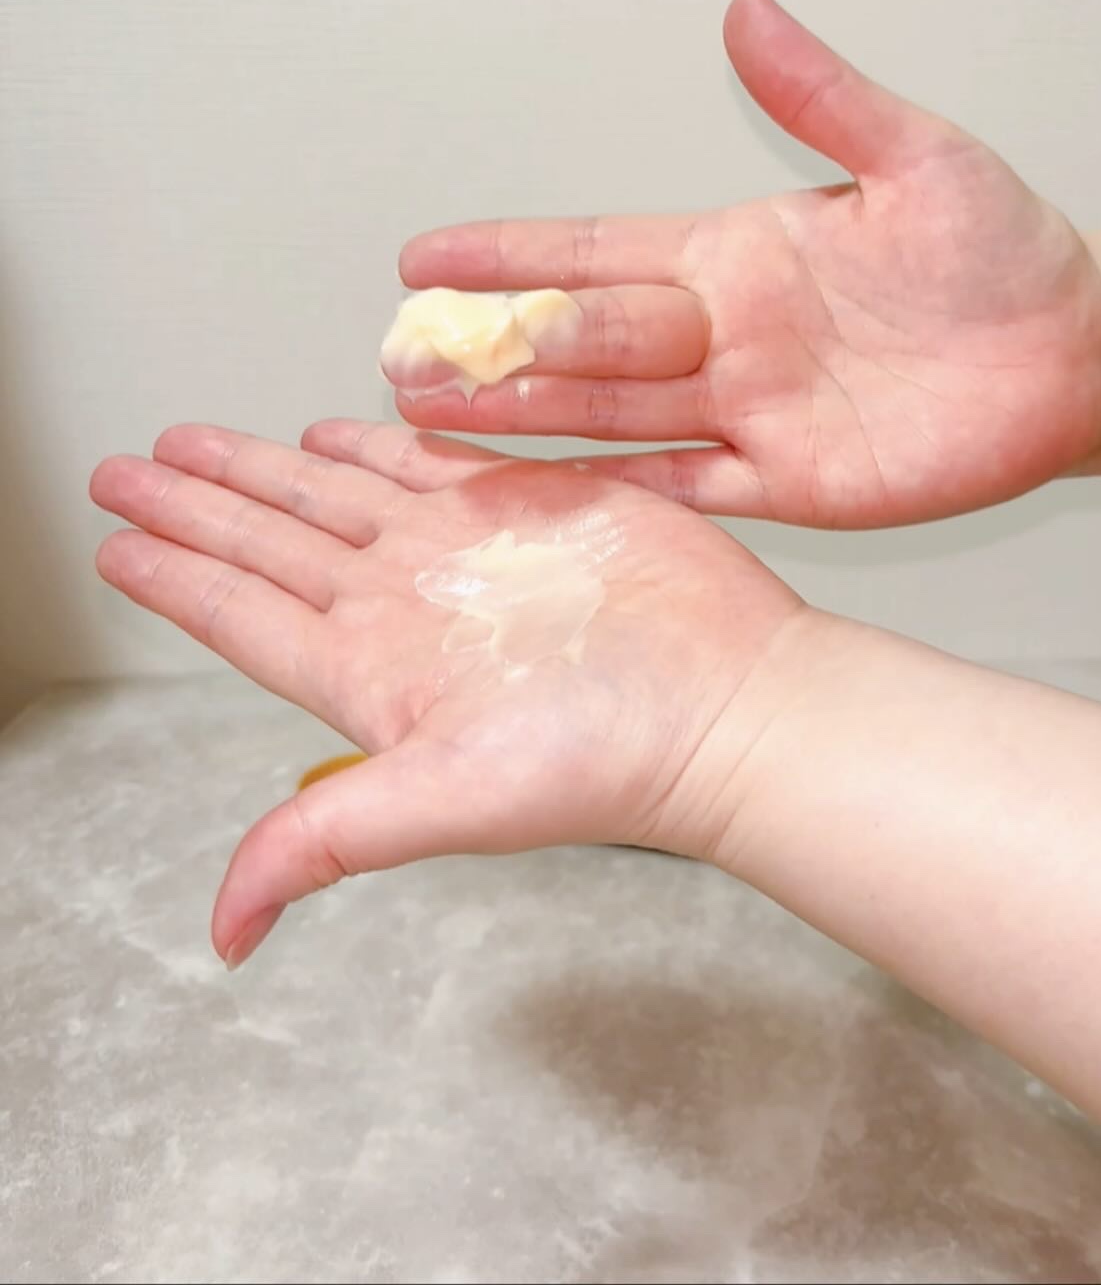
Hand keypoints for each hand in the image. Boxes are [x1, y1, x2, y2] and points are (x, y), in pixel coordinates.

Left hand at [89, 422, 803, 967]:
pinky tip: (335, 429)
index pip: (244, 617)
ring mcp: (464, 551)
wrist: (725, 701)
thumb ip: (319, 841)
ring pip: (335, 494)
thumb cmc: (602, 762)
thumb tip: (225, 933)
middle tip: (124, 466)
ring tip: (198, 442)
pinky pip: (431, 461)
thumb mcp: (441, 802)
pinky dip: (377, 443)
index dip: (175, 581)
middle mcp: (406, 606)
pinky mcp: (529, 502)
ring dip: (267, 467)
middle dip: (195, 505)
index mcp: (371, 671)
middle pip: (272, 543)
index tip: (113, 544)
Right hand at [395, 0, 1100, 526]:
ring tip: (429, 417)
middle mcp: (724, 336)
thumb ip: (823, 97)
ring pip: (612, 417)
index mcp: (737, 254)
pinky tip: (538, 489)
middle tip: (398, 355)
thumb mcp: (914, 157)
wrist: (1070, 351)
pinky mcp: (790, 483)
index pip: (598, 250)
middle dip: (492, 347)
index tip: (421, 258)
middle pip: (586, 341)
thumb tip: (745, 8)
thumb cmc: (1000, 247)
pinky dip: (612, 490)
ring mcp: (749, 413)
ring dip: (524, 420)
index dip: (511, 256)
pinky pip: (683, 487)